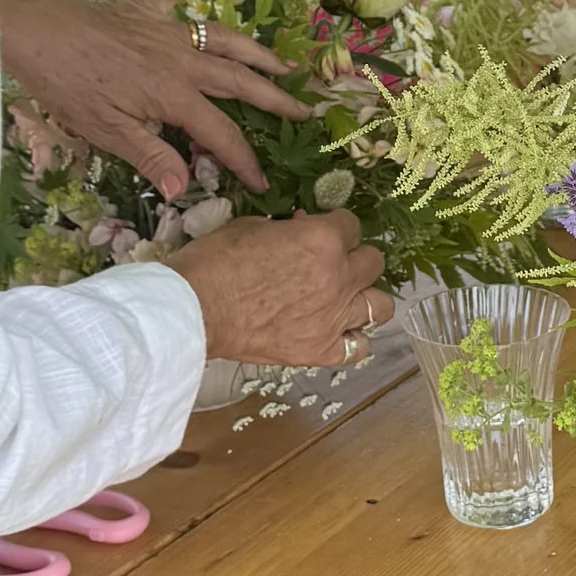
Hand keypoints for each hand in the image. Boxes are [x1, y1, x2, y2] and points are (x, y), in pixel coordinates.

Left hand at [0, 0, 313, 198]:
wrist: (34, 34)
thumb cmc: (67, 86)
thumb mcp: (106, 131)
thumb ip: (150, 156)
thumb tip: (185, 189)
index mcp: (173, 94)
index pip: (221, 133)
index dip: (244, 159)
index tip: (263, 182)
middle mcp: (180, 59)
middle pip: (238, 82)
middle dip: (275, 100)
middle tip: (305, 111)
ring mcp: (165, 28)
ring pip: (224, 38)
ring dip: (258, 52)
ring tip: (284, 66)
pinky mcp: (144, 6)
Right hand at [163, 211, 390, 365]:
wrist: (195, 309)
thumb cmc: (216, 262)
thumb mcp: (253, 226)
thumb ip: (289, 228)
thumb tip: (300, 228)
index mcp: (323, 240)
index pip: (352, 225)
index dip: (335, 227)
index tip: (319, 232)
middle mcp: (339, 278)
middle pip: (373, 262)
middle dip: (354, 257)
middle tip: (332, 263)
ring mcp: (334, 317)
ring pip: (380, 306)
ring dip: (365, 298)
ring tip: (345, 298)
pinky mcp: (321, 350)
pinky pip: (359, 347)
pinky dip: (352, 339)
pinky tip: (336, 331)